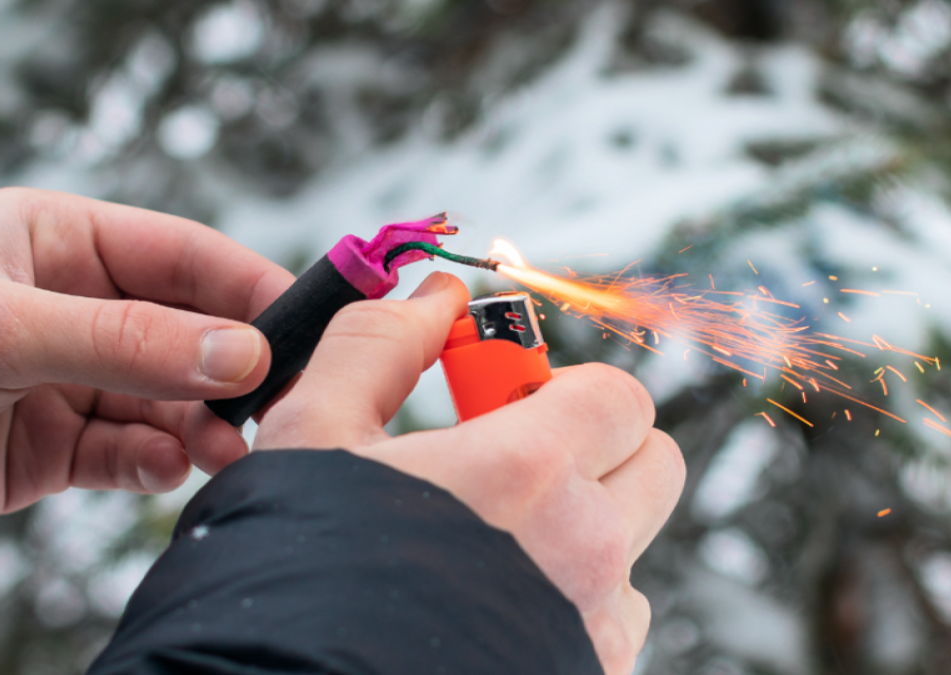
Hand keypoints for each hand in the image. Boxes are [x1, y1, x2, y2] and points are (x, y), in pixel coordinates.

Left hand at [0, 188, 293, 537]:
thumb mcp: (0, 328)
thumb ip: (128, 342)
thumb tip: (245, 354)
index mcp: (60, 242)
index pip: (183, 255)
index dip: (249, 288)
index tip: (305, 328)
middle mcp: (74, 305)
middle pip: (187, 331)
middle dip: (231, 369)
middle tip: (273, 406)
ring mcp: (69, 378)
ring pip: (168, 399)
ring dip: (201, 425)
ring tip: (222, 451)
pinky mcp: (57, 445)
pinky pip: (131, 451)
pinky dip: (156, 462)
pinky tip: (164, 470)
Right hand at [253, 272, 684, 674]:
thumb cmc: (297, 576)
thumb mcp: (312, 433)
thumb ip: (379, 344)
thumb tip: (431, 298)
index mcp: (530, 471)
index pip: (621, 395)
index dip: (569, 387)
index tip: (510, 403)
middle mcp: (585, 549)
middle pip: (653, 463)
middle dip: (596, 447)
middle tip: (509, 461)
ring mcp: (594, 624)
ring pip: (629, 546)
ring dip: (580, 528)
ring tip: (487, 542)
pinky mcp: (589, 674)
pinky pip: (609, 617)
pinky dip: (569, 597)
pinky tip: (491, 601)